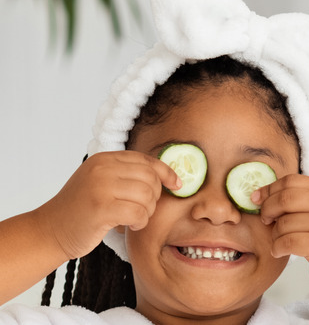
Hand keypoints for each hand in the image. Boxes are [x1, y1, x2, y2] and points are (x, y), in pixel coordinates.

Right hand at [36, 151, 179, 259]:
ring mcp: (100, 187)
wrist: (50, 230)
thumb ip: (126, 174)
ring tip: (134, 218)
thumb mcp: (101, 182)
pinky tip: (130, 225)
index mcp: (104, 159)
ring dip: (147, 211)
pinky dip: (140, 222)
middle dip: (155, 197)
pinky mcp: (101, 208)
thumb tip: (166, 175)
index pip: (146, 160)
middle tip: (143, 209)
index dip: (166, 172)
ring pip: (147, 195)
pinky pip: (139, 212)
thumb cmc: (81, 210)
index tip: (176, 185)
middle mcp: (102, 168)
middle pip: (151, 178)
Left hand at [253, 175, 308, 297]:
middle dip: (268, 210)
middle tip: (266, 221)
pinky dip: (278, 248)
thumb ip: (299, 201)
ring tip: (280, 241)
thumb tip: (260, 195)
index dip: (270, 189)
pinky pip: (288, 242)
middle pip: (286, 198)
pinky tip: (280, 251)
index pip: (292, 180)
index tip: (258, 199)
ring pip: (284, 223)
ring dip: (274, 235)